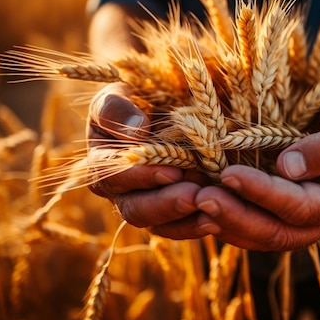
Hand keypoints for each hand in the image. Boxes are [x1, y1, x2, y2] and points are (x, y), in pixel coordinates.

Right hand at [86, 83, 209, 238]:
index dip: (138, 175)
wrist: (166, 102)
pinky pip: (178, 228)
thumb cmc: (139, 93)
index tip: (170, 170)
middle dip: (165, 204)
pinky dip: (196, 226)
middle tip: (194, 196)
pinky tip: (217, 221)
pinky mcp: (168, 213)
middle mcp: (118, 189)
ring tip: (212, 210)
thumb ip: (118, 107)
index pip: (109, 174)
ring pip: (156, 224)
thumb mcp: (122, 91)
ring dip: (184, 219)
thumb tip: (137, 130)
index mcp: (102, 158)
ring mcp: (144, 203)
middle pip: (134, 207)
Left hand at [193, 98, 319, 250]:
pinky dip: (227, 218)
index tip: (230, 174)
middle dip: (235, 216)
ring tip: (193, 203)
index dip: (263, 193)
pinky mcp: (282, 215)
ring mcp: (300, 224)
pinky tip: (202, 205)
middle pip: (274, 232)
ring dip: (226, 222)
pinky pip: (253, 225)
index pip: (298, 206)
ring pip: (259, 236)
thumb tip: (288, 167)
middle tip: (200, 198)